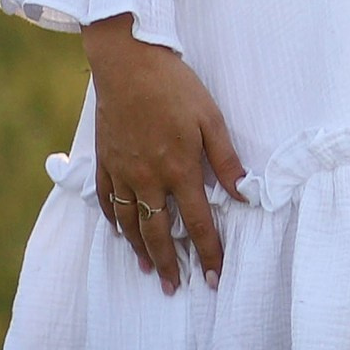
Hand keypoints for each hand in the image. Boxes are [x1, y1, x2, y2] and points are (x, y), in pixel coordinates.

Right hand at [82, 17, 248, 291]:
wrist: (126, 61)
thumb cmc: (175, 86)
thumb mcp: (211, 118)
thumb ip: (226, 160)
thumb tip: (245, 194)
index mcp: (179, 169)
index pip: (197, 223)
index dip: (208, 253)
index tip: (212, 277)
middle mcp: (147, 178)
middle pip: (158, 233)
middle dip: (168, 264)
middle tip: (173, 288)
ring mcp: (121, 171)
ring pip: (128, 222)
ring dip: (138, 249)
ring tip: (147, 269)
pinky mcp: (104, 160)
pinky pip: (106, 200)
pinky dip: (113, 221)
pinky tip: (119, 233)